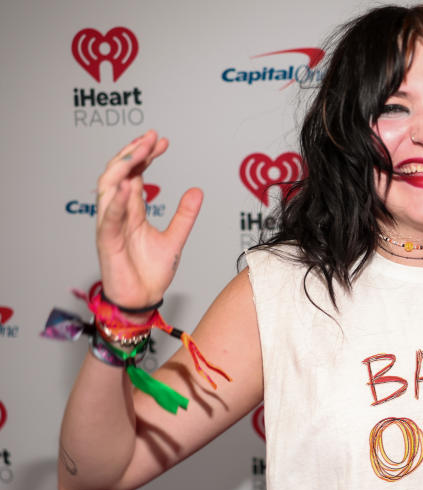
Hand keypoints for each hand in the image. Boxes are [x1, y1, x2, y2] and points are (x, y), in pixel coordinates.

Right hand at [96, 130, 202, 308]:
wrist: (143, 300)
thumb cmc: (150, 272)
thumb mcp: (176, 238)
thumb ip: (185, 215)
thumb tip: (197, 190)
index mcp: (132, 210)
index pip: (135, 173)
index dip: (146, 155)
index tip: (163, 141)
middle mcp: (119, 213)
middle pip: (120, 173)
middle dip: (135, 152)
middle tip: (152, 137)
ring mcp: (110, 225)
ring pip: (108, 187)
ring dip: (123, 167)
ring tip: (141, 150)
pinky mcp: (106, 241)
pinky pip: (109, 218)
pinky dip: (117, 202)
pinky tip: (130, 186)